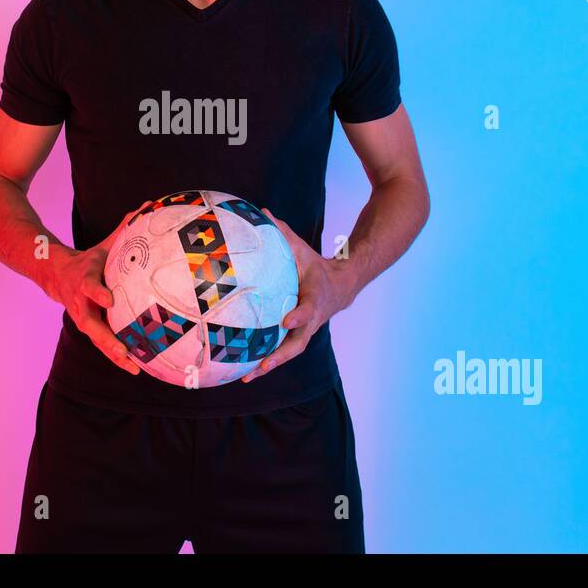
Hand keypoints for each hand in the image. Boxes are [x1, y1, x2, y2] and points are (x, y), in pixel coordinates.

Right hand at [45, 200, 152, 375]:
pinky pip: (102, 344)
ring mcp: (82, 317)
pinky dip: (117, 357)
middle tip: (125, 350)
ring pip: (96, 339)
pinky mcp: (88, 327)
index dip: (98, 294)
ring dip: (114, 354)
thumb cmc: (87, 260)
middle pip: (91, 324)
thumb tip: (147, 206)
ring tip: (135, 368)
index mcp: (84, 279)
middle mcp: (81, 302)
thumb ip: (124, 228)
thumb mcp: (103, 244)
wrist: (54, 274)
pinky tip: (138, 368)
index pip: (89, 287)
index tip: (109, 300)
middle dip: (107, 338)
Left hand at [240, 207, 353, 382]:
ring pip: (290, 352)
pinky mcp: (298, 336)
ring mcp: (306, 331)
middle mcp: (312, 319)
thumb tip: (262, 211)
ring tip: (248, 377)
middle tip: (263, 365)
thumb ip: (283, 232)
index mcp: (315, 297)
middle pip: (299, 342)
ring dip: (271, 365)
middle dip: (281, 356)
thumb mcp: (302, 249)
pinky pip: (283, 350)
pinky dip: (268, 361)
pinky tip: (244, 370)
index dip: (300, 314)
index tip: (287, 319)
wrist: (342, 286)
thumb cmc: (316, 266)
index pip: (309, 308)